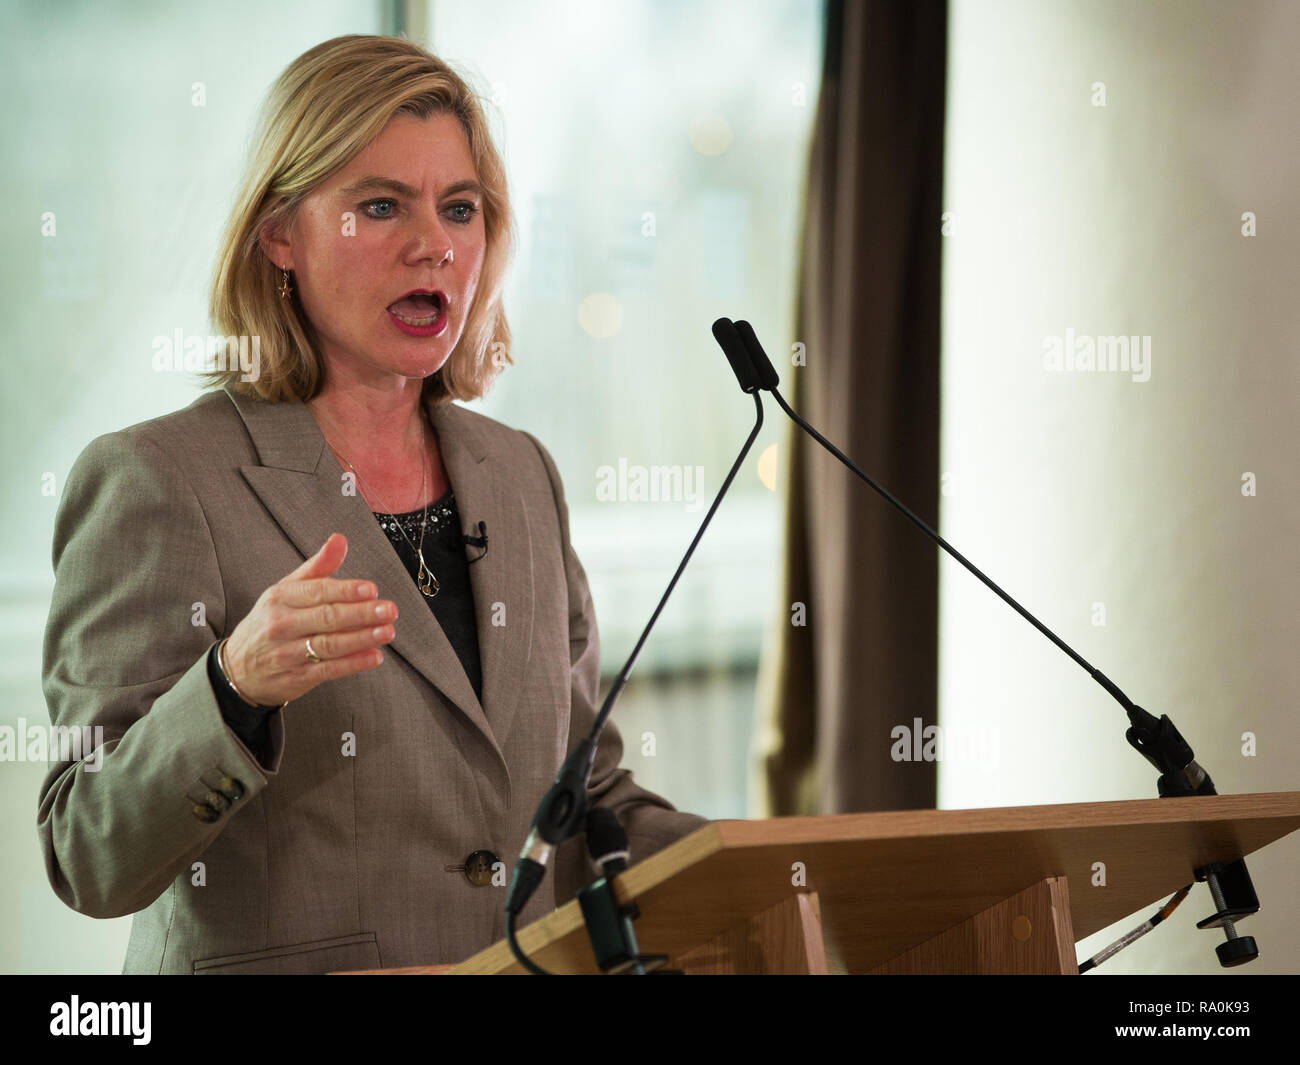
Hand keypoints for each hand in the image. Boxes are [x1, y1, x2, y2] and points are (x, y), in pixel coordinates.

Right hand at [221, 533, 395, 706]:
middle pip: (326, 617)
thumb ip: (318, 567)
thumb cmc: (271, 621)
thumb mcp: (287, 590)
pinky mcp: (295, 677)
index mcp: (281, 597)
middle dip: (361, 613)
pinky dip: (353, 664)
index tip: (372, 589)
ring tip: (387, 632)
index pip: (317, 592)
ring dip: (362, 638)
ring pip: (329, 644)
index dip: (346, 590)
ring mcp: (287, 653)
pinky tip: (374, 656)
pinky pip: (328, 669)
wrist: (239, 668)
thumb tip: (340, 540)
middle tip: (389, 610)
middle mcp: (281, 624)